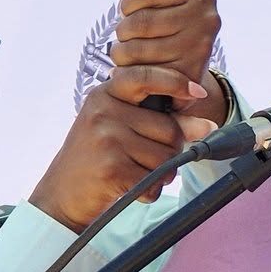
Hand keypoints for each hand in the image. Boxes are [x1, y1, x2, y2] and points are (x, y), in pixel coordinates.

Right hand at [29, 82, 214, 231]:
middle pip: (170, 129)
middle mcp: (103, 111)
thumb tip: (208, 125)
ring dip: (160, 173)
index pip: (144, 77)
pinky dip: (150, 190)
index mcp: (105, 94)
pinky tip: (129, 188)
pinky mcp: (111, 168)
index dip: (175, 82)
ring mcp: (106, 139)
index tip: (198, 93)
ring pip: (166, 157)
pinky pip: (154, 180)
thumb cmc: (97, 157)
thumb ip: (166, 122)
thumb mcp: (125, 129)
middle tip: (145, 159)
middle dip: (169, 150)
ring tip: (134, 172)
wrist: (62, 194)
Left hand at [111, 0, 223, 109]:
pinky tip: (137, 68)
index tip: (132, 11)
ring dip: (123, 53)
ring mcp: (200, 48)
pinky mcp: (188, 74)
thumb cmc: (167, 30)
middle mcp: (208, 18)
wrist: (183, 74)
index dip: (129, 4)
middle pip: (140, 21)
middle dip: (124, 31)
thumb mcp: (156, 2)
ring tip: (130, 53)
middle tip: (129, 37)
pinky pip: (143, 70)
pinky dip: (132, 71)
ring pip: (137, 48)